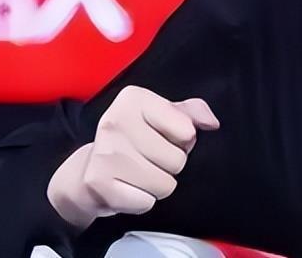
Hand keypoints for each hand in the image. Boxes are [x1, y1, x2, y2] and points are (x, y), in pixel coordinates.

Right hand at [46, 85, 220, 230]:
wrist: (89, 167)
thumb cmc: (133, 139)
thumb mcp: (163, 116)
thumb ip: (191, 113)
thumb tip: (211, 123)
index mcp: (133, 98)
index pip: (186, 130)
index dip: (182, 140)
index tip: (163, 137)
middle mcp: (115, 121)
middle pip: (177, 160)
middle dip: (169, 165)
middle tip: (149, 159)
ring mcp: (105, 152)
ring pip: (164, 184)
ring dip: (157, 185)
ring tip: (139, 174)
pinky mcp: (99, 182)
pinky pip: (146, 202)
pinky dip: (141, 201)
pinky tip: (128, 188)